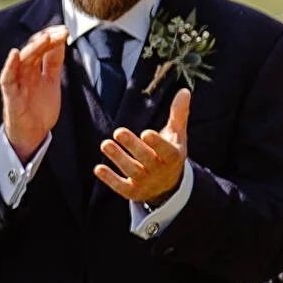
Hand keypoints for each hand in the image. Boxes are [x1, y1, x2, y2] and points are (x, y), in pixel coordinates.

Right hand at [0, 26, 65, 163]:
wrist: (32, 135)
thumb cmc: (39, 109)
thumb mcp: (51, 81)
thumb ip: (53, 62)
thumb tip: (61, 40)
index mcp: (35, 69)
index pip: (42, 47)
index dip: (52, 37)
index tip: (65, 30)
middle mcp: (25, 73)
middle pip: (33, 50)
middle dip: (46, 39)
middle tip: (60, 32)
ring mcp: (17, 83)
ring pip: (22, 60)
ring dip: (33, 48)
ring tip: (45, 38)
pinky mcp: (11, 96)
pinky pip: (7, 79)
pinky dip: (9, 66)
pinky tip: (14, 54)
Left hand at [96, 85, 190, 209]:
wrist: (168, 184)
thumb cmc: (170, 152)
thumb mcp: (177, 134)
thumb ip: (179, 114)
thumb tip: (184, 91)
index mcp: (173, 156)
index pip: (167, 151)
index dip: (157, 143)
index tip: (146, 132)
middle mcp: (160, 171)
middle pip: (147, 159)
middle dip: (133, 146)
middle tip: (118, 131)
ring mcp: (147, 182)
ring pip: (132, 171)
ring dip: (118, 158)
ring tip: (105, 144)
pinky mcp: (133, 191)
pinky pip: (121, 187)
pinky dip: (110, 179)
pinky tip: (98, 168)